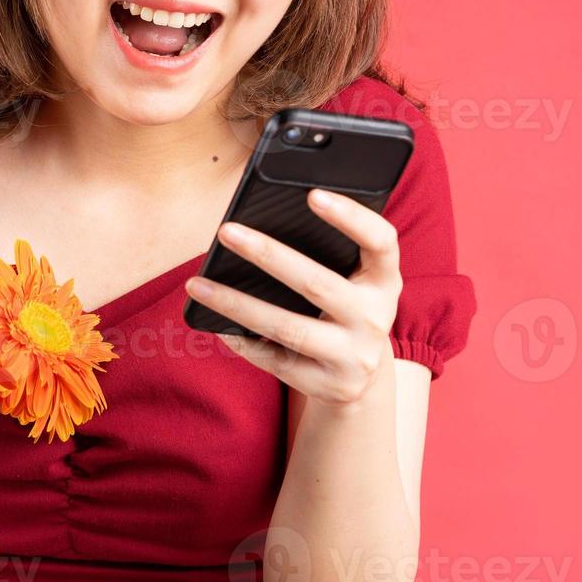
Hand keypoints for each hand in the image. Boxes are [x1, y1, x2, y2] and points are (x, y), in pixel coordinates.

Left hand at [184, 188, 401, 406]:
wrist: (362, 376)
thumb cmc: (343, 308)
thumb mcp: (352, 281)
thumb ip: (328, 252)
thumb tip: (259, 222)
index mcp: (385, 281)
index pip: (380, 241)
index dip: (352, 217)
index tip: (312, 195)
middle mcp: (376, 318)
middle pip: (317, 284)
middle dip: (267, 254)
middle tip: (226, 231)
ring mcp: (355, 357)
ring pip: (287, 327)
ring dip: (236, 304)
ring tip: (196, 283)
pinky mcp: (330, 386)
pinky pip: (276, 361)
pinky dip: (243, 341)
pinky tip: (215, 323)